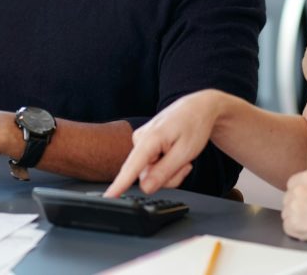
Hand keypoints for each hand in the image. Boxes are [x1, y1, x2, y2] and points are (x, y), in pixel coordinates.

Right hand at [104, 90, 223, 196]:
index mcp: (149, 139)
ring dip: (170, 171)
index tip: (108, 197)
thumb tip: (145, 188)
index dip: (119, 184)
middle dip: (169, 176)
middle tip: (185, 164)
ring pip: (151, 174)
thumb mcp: (185, 152)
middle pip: (147, 177)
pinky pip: (152, 167)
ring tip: (182, 156)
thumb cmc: (194, 125)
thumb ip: (164, 172)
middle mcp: (140, 140)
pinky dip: (167, 166)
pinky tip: (175, 154)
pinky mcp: (144, 145)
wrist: (197, 108)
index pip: (131, 167)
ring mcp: (141, 142)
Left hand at [282, 170, 306, 247]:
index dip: (300, 196)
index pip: (292, 185)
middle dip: (298, 208)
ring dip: (297, 220)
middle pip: (287, 200)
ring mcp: (295, 206)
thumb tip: (302, 195)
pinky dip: (298, 232)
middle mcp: (299, 188)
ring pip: (286, 214)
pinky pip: (288, 229)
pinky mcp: (295, 224)